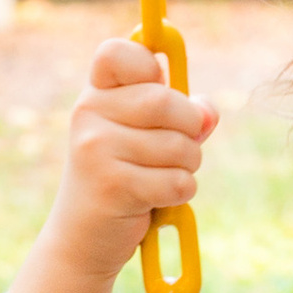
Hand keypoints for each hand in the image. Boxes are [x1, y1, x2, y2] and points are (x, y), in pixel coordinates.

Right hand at [0, 37, 217, 292]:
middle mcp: (88, 114)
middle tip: (180, 148)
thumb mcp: (147, 139)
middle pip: (165, 100)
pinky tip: (156, 200)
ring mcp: (95, 149)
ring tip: (162, 179)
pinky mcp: (113, 186)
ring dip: (187, 167)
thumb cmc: (124, 179)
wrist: (84, 240)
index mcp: (95, 94)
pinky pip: (177, 181)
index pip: (116, 52)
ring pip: (179, 146)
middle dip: (189, 129)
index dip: (148, 64)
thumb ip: (181, 116)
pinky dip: (180, 194)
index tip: (157, 83)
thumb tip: (207, 113)